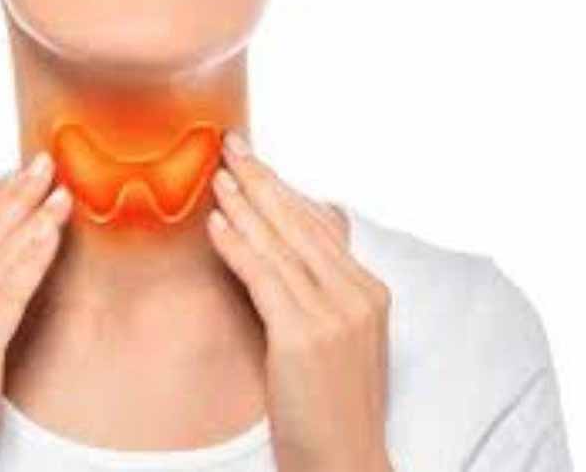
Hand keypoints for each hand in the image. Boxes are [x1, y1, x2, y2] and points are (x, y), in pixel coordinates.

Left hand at [205, 132, 392, 471]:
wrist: (346, 462)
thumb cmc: (335, 405)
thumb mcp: (346, 338)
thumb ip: (329, 285)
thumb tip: (316, 231)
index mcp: (369, 291)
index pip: (319, 225)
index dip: (284, 189)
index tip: (256, 160)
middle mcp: (357, 295)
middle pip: (300, 224)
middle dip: (262, 180)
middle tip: (230, 144)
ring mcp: (334, 315)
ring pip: (280, 244)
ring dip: (244, 204)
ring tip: (216, 172)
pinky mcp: (304, 337)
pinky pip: (264, 278)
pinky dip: (238, 246)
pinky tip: (216, 223)